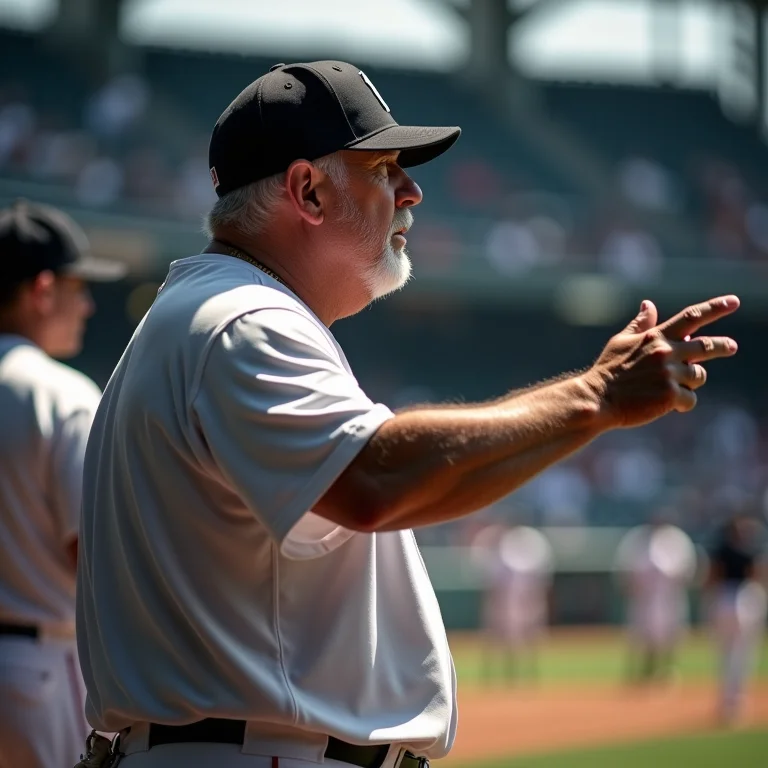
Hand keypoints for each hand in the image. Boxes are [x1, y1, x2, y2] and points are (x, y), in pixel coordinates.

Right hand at [585, 295, 739, 427]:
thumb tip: (649, 304)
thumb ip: (640, 325)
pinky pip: (690, 399)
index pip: (691, 317)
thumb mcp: (620, 342)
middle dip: (723, 346)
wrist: (597, 398)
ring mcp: (669, 374)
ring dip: (689, 382)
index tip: (733, 302)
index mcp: (655, 337)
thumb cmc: (607, 371)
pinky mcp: (670, 395)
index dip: (715, 308)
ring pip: (698, 376)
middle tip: (732, 346)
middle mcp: (666, 352)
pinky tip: (669, 405)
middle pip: (706, 346)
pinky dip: (682, 403)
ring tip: (671, 388)